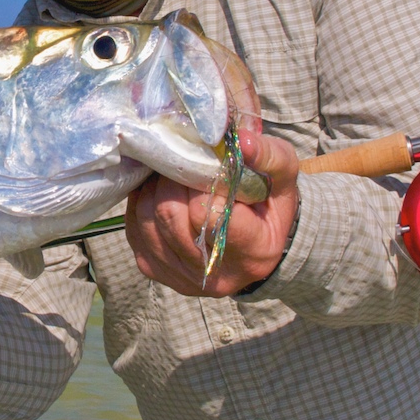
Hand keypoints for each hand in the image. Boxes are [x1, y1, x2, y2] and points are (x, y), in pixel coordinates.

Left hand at [123, 126, 300, 296]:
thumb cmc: (271, 205)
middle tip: (184, 163)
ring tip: (171, 175)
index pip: (212, 216)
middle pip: (173, 217)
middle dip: (174, 181)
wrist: (259, 244)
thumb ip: (269, 158)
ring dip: (155, 190)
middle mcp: (216, 275)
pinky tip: (158, 193)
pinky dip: (142, 205)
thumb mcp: (284, 178)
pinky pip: (135, 231)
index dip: (207, 186)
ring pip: (149, 222)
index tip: (213, 170)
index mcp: (253, 252)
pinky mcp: (157, 272)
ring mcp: (182, 277)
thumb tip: (244, 141)